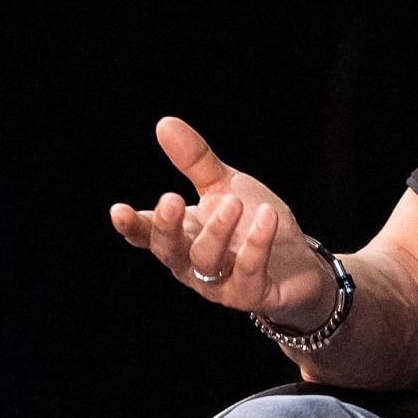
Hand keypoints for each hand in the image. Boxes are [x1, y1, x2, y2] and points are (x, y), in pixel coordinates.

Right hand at [108, 117, 335, 328]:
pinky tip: (266, 218)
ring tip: (232, 202)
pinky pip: (248, 273)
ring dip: (217, 231)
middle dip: (167, 228)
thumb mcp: (224, 186)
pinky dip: (256, 245)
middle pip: (169, 252)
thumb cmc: (251, 224)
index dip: (132, 225)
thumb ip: (195, 162)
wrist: (298, 262)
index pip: (148, 234)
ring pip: (206, 262)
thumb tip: (165, 123)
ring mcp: (220, 285)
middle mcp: (193, 265)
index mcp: (182, 237)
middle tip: (170, 199)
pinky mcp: (252, 294)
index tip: (118, 210)